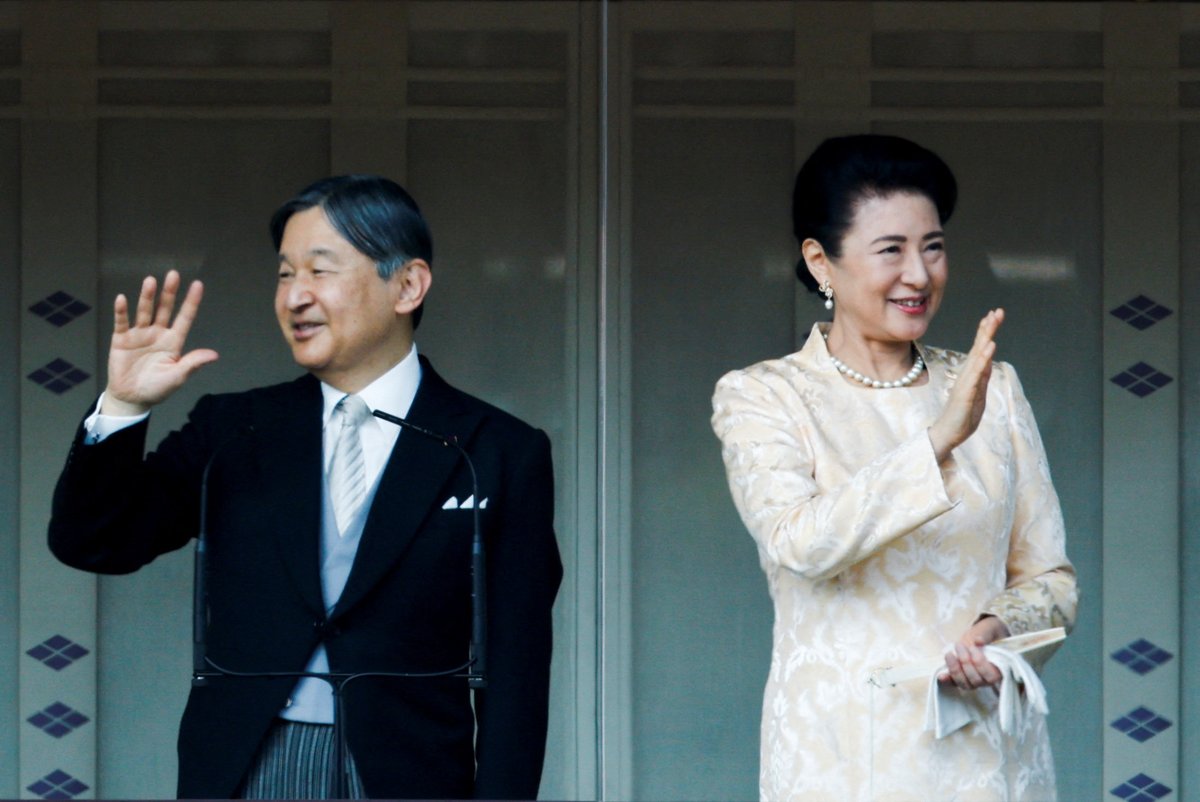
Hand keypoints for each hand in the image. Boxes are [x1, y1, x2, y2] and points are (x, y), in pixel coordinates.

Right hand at [101, 270, 217, 414]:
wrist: (131, 398)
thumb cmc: (157, 388)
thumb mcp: (177, 376)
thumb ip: (192, 363)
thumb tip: (214, 355)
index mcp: (173, 341)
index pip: (184, 318)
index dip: (191, 302)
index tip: (198, 284)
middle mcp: (158, 333)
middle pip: (164, 309)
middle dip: (169, 293)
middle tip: (173, 274)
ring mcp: (139, 334)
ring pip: (144, 312)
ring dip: (147, 297)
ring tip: (151, 281)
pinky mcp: (122, 339)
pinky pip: (122, 323)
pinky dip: (122, 311)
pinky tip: (122, 299)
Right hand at [928, 308, 1003, 462]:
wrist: (947, 435)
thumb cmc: (961, 418)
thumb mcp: (977, 396)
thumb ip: (981, 379)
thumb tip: (988, 363)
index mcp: (971, 376)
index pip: (980, 350)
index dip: (986, 332)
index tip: (993, 315)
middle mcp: (967, 375)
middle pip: (979, 347)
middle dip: (987, 328)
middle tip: (996, 311)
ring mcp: (966, 383)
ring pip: (978, 356)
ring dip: (986, 337)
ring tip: (992, 321)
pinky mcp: (966, 393)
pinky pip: (977, 373)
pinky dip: (984, 358)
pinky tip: (990, 346)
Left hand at [940, 615, 1009, 689]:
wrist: (979, 635)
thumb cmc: (988, 634)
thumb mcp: (989, 631)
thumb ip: (985, 635)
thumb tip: (978, 640)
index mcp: (999, 669)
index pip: (991, 676)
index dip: (980, 663)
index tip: (973, 647)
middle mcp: (986, 679)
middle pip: (976, 680)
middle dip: (965, 663)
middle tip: (959, 645)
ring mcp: (973, 680)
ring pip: (964, 684)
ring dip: (955, 669)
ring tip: (949, 654)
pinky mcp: (960, 678)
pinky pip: (954, 683)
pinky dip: (948, 680)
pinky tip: (941, 676)